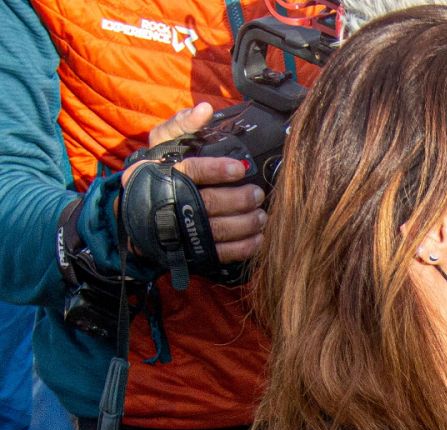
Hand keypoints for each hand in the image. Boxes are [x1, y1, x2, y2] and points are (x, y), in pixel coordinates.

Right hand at [123, 103, 268, 263]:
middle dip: (239, 200)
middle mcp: (169, 202)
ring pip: (218, 230)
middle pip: (209, 203)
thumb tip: (205, 110)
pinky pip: (220, 253)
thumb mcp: (163, 143)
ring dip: (246, 224)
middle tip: (256, 194)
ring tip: (261, 215)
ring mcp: (179, 230)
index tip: (240, 168)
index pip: (191, 171)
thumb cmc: (158, 171)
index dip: (217, 170)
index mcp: (164, 173)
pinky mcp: (190, 251)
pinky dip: (243, 247)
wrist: (135, 212)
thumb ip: (182, 125)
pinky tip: (258, 237)